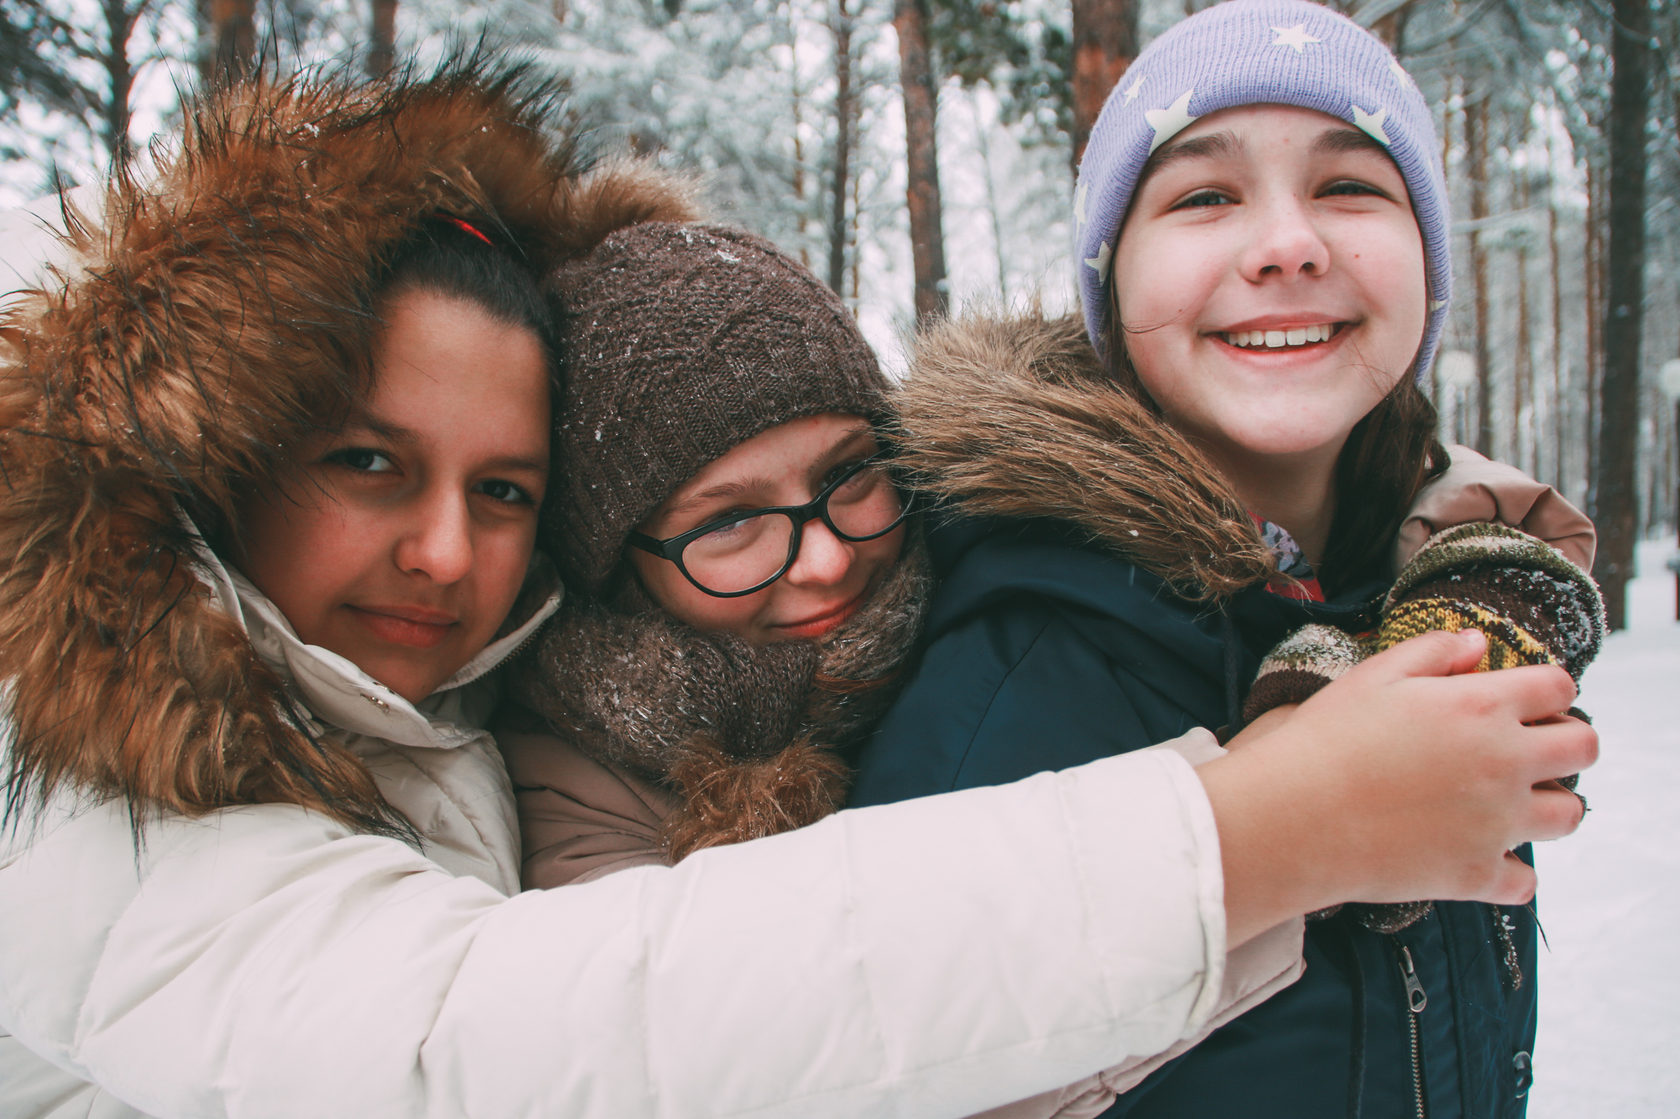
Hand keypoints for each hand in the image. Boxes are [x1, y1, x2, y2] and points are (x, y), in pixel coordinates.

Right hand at [1203, 629, 1595, 945]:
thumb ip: (1433, 652)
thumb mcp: (1372, 676)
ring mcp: (1497, 823)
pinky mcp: (1477, 875)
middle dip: (1564, 742)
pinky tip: (1477, 853)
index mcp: (1482, 705)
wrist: (1291, 818)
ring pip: (1570, 814)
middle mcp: (1505, 763)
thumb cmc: (1324, 740)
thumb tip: (1477, 643)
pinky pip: (1525, 880)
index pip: (1559, 687)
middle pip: (1583, 748)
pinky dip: (1509, 870)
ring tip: (1507, 801)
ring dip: (1549, 804)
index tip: (1522, 700)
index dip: (1546, 690)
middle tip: (1525, 748)